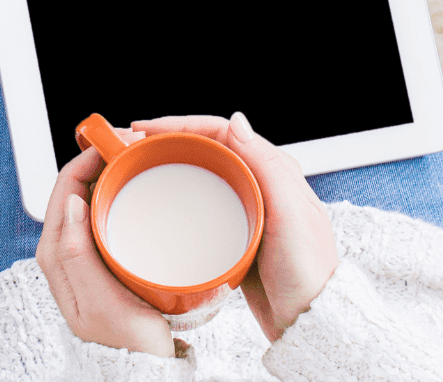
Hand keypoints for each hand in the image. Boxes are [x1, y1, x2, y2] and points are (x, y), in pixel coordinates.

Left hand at [37, 134, 176, 356]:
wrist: (142, 368)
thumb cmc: (124, 341)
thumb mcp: (100, 301)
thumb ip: (79, 255)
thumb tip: (70, 201)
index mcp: (57, 255)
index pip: (64, 187)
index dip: (87, 157)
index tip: (117, 142)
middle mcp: (64, 250)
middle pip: (76, 187)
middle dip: (100, 158)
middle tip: (135, 144)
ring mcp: (83, 253)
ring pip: (91, 198)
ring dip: (111, 173)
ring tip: (139, 158)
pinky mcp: (102, 258)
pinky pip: (105, 214)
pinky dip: (119, 194)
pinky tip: (140, 190)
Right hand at [132, 113, 337, 341]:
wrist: (307, 319)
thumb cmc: (307, 271)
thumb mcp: (290, 216)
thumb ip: (268, 168)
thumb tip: (237, 123)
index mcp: (276, 171)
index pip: (222, 133)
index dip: (181, 125)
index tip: (146, 131)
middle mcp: (262, 183)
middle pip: (209, 148)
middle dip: (171, 141)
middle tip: (135, 147)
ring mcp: (248, 207)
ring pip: (204, 174)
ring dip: (173, 165)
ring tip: (142, 168)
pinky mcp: (236, 232)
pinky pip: (204, 203)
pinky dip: (180, 196)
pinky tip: (163, 205)